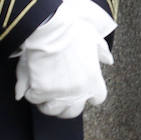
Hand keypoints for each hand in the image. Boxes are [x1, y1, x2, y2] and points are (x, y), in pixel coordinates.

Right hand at [15, 0, 112, 117]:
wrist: (50, 28)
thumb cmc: (72, 30)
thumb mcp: (93, 37)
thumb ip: (101, 51)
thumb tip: (108, 60)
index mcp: (93, 80)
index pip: (97, 98)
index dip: (88, 94)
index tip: (80, 89)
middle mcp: (78, 91)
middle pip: (73, 111)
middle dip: (65, 105)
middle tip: (58, 93)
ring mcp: (59, 94)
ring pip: (52, 109)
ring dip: (47, 101)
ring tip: (44, 88)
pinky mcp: (40, 92)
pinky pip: (34, 99)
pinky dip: (31, 92)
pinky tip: (32, 80)